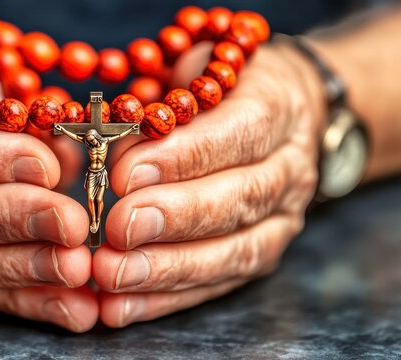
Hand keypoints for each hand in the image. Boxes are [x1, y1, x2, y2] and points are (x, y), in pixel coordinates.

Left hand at [93, 43, 324, 326]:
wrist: (283, 112)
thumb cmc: (223, 88)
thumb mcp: (197, 73)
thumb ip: (165, 109)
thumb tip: (118, 157)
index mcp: (277, 107)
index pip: (238, 133)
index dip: (183, 157)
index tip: (125, 175)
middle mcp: (288, 169)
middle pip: (239, 200)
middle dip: (173, 220)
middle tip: (117, 229)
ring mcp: (281, 219)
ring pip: (233, 252)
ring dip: (166, 270)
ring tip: (111, 276)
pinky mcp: (262, 255)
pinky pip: (217, 284)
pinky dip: (165, 299)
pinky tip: (121, 304)